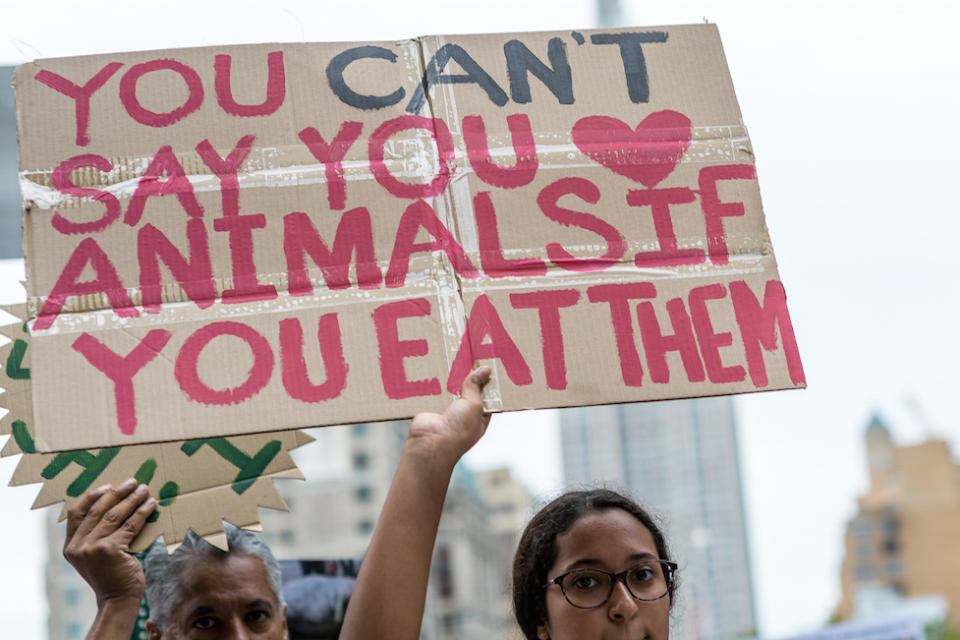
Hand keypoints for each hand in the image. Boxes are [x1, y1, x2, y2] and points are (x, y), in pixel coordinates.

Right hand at [63, 478, 156, 606]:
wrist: (117, 599)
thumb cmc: (110, 575)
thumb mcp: (93, 556)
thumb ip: (94, 535)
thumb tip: (114, 503)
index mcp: (70, 546)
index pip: (76, 513)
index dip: (92, 496)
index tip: (108, 486)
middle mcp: (78, 546)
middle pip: (97, 510)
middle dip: (117, 493)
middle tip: (132, 482)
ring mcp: (93, 548)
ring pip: (115, 515)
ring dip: (132, 499)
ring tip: (144, 490)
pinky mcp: (111, 549)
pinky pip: (130, 525)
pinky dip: (142, 512)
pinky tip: (151, 505)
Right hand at [407, 366, 491, 463]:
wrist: (430, 442)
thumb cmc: (458, 430)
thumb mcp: (473, 405)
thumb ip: (476, 387)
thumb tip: (485, 370)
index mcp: (479, 417)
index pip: (486, 397)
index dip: (487, 382)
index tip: (487, 365)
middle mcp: (464, 415)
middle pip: (467, 391)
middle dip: (467, 378)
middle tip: (469, 357)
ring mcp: (447, 411)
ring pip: (451, 390)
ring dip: (450, 379)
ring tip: (453, 357)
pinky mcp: (432, 407)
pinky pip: (435, 392)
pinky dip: (435, 383)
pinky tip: (437, 368)